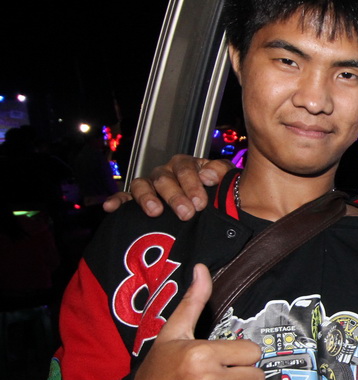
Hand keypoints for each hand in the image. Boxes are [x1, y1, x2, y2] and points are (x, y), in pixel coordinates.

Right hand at [102, 155, 232, 218]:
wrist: (210, 209)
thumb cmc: (216, 192)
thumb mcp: (224, 180)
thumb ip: (221, 171)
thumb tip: (207, 174)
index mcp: (187, 165)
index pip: (185, 168)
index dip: (192, 184)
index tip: (201, 202)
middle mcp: (166, 172)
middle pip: (164, 178)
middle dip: (175, 196)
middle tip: (186, 213)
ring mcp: (150, 185)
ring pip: (142, 185)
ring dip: (147, 198)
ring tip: (155, 212)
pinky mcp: (136, 199)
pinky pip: (124, 197)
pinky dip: (117, 201)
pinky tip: (111, 207)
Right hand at [131, 264, 262, 379]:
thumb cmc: (157, 372)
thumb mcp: (171, 334)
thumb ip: (193, 302)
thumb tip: (202, 268)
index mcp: (201, 354)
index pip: (253, 352)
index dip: (241, 355)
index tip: (226, 358)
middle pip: (257, 376)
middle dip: (243, 375)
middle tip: (223, 377)